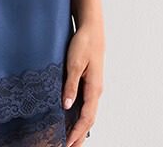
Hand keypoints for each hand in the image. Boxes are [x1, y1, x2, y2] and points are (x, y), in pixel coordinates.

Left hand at [62, 22, 104, 145]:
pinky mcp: (89, 81)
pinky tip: (71, 116)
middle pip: (89, 119)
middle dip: (79, 135)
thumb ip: (70, 85)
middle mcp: (96, 90)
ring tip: (70, 138)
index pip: (87, 117)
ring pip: (87, 112)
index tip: (68, 143)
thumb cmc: (84, 43)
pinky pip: (85, 103)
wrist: (91, 28)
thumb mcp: (74, 63)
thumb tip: (66, 106)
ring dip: (79, 126)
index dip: (77, 132)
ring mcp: (93, 86)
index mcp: (94, 88)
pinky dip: (79, 114)